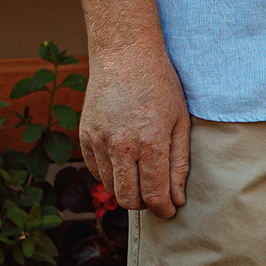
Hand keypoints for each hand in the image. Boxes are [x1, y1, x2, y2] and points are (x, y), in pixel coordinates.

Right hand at [79, 40, 190, 218]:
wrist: (125, 54)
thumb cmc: (160, 85)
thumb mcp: (180, 121)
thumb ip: (179, 163)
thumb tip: (176, 199)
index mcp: (151, 142)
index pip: (154, 195)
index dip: (164, 209)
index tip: (170, 211)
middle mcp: (122, 145)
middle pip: (128, 199)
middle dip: (144, 205)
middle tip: (156, 198)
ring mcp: (99, 141)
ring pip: (110, 188)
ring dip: (127, 190)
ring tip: (142, 177)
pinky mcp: (85, 137)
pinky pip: (96, 171)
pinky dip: (111, 175)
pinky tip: (125, 161)